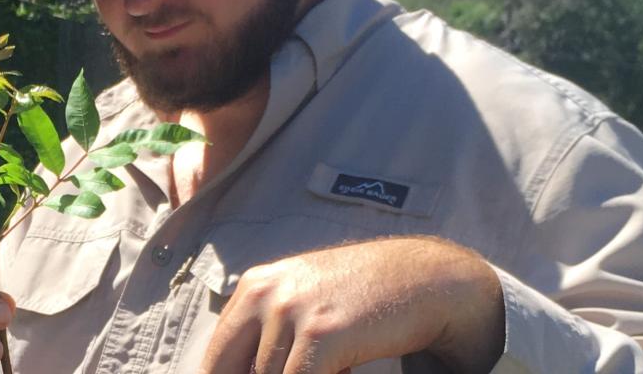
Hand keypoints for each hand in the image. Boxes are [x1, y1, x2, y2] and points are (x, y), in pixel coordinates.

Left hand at [200, 237, 503, 373]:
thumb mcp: (302, 304)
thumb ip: (267, 337)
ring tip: (338, 368)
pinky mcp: (320, 334)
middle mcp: (264, 294)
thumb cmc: (364, 299)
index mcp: (254, 288)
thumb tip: (241, 373)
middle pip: (237, 373)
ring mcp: (291, 311)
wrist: (425, 279)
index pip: (217, 360)